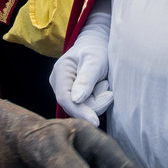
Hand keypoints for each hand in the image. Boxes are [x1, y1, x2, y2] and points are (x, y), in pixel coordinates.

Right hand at [51, 9, 112, 125]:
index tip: (96, 121)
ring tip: (103, 83)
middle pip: (74, 106)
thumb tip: (76, 100)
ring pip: (82, 108)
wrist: (98, 45)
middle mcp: (58, 83)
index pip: (65, 99)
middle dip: (94, 103)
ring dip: (97, 100)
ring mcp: (64, 90)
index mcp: (60, 72)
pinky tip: (100, 87)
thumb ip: (86, 79)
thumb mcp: (95, 61)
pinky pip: (86, 106)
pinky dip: (96, 100)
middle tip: (109, 90)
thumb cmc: (97, 50)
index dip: (80, 112)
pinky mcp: (73, 95)